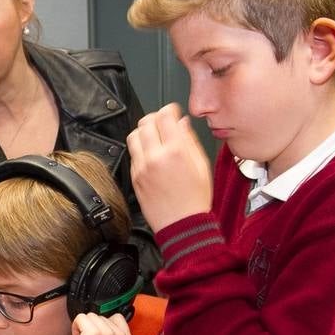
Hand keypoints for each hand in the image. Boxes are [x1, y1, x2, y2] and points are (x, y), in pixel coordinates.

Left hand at [65, 313, 132, 334]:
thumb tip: (97, 325)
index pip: (116, 317)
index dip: (102, 326)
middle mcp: (120, 334)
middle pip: (100, 316)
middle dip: (91, 330)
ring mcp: (108, 332)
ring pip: (89, 316)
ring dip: (82, 330)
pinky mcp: (94, 332)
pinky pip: (79, 318)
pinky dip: (74, 329)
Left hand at [127, 103, 212, 232]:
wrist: (181, 225)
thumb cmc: (195, 200)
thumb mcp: (201, 166)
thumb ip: (190, 141)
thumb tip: (182, 123)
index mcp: (175, 151)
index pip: (164, 116)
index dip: (169, 109)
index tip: (172, 111)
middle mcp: (155, 157)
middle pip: (145, 122)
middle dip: (155, 118)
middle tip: (163, 123)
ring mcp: (142, 167)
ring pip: (134, 136)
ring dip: (144, 132)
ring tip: (154, 137)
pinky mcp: (135, 177)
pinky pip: (133, 154)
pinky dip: (141, 149)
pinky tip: (152, 155)